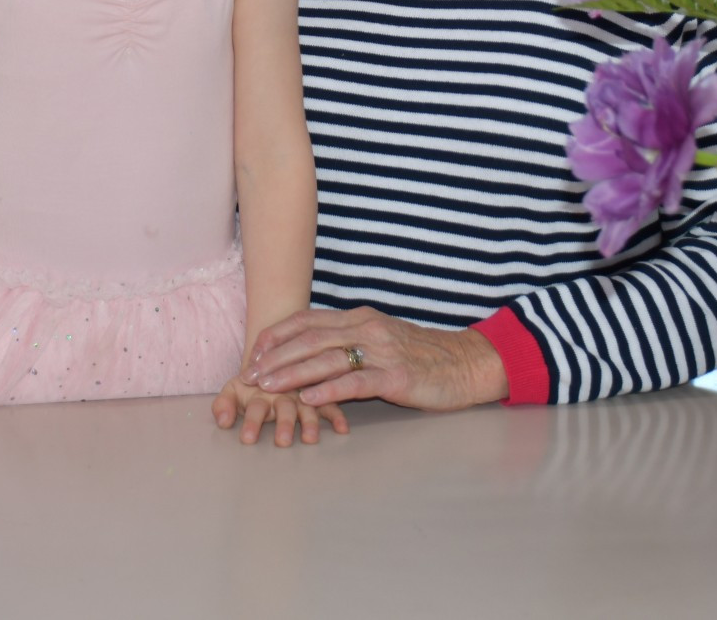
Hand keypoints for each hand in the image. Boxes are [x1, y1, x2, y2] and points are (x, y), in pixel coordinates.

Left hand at [212, 377, 348, 446]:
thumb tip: (222, 421)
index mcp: (262, 387)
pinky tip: (342, 428)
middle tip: (282, 441)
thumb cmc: (252, 382)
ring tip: (310, 439)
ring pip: (308, 406)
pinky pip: (331, 405)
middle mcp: (284, 390)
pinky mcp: (319, 395)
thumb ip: (224, 405)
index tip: (247, 439)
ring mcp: (303, 392)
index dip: (251, 421)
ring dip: (309, 422)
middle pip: (284, 406)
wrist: (273, 356)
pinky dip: (337, 416)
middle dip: (283, 424)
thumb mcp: (234, 389)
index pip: (256, 406)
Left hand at [244, 307, 508, 410]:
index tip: (255, 351)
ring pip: (327, 359)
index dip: (279, 335)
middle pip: (311, 339)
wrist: (466, 363)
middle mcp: (367, 329)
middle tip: (250, 373)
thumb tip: (315, 352)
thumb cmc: (423, 356)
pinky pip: (355, 381)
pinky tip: (307, 397)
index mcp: (361, 319)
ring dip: (292, 373)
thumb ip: (352, 342)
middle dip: (276, 357)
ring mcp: (382, 351)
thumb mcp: (383, 340)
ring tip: (268, 386)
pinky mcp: (395, 375)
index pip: (310, 321)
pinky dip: (327, 389)